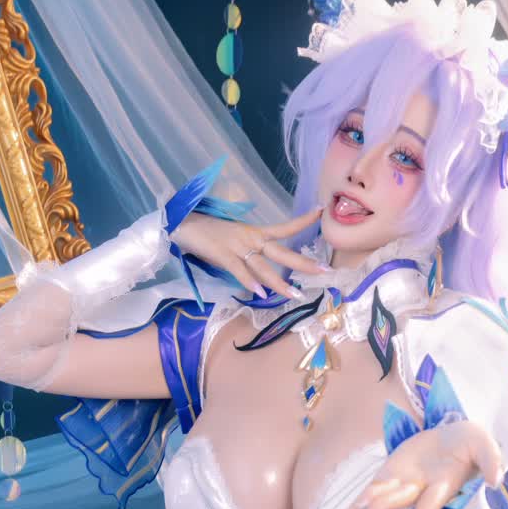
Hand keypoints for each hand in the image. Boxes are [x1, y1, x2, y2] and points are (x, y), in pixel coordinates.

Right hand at [170, 204, 328, 298]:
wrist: (182, 224)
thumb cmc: (209, 235)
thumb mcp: (235, 242)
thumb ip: (251, 257)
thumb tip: (264, 277)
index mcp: (255, 233)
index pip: (284, 228)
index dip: (302, 221)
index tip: (320, 213)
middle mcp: (251, 238)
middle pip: (282, 251)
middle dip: (304, 263)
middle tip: (325, 272)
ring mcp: (237, 247)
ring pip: (263, 266)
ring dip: (279, 282)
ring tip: (295, 295)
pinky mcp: (222, 255)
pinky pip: (238, 270)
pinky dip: (248, 281)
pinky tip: (259, 293)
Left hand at [339, 420, 502, 508]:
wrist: (454, 435)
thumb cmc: (470, 443)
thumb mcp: (485, 443)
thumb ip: (491, 460)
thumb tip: (496, 482)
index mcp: (442, 485)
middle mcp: (419, 489)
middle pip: (399, 502)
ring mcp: (402, 483)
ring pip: (380, 499)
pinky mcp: (390, 474)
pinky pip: (371, 491)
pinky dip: (355, 505)